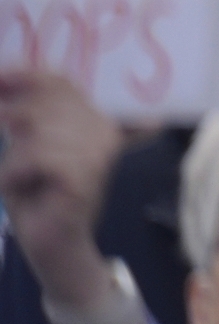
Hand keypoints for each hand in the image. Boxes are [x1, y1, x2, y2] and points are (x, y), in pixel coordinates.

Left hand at [0, 68, 126, 310]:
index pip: (59, 82)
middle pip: (45, 102)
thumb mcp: (26, 148)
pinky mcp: (85, 176)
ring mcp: (99, 153)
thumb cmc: (36, 197)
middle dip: (14, 122)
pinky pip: (38, 156)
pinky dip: (17, 172)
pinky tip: (20, 185)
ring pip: (39, 129)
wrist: (52, 247)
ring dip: (15, 156)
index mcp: (91, 119)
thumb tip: (3, 78)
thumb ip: (26, 117)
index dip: (23, 77)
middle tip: (15, 159)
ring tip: (18, 178)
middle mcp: (103, 130)